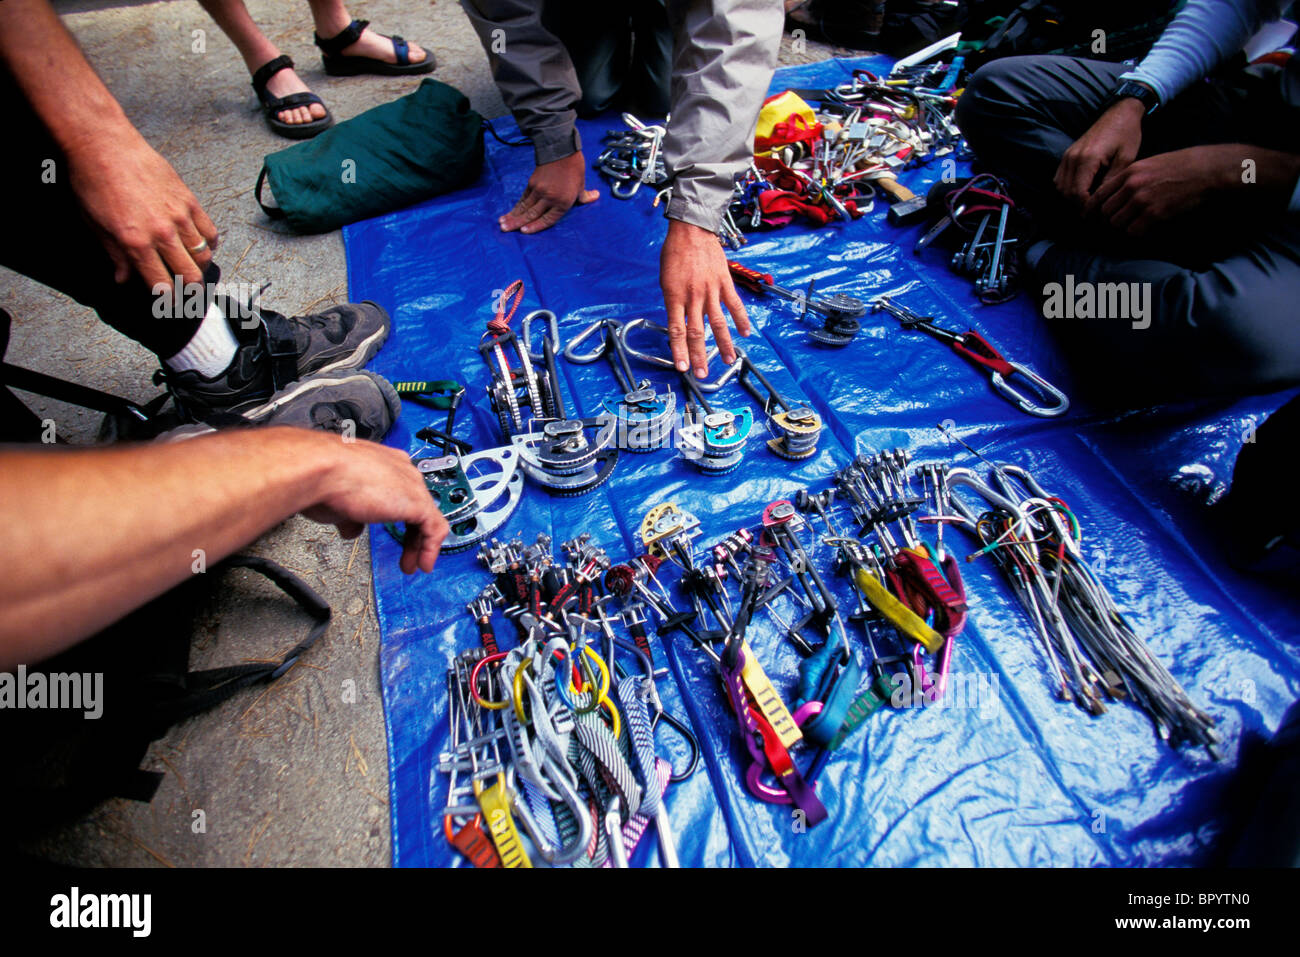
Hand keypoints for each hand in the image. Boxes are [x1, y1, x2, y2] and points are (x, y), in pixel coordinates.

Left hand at [64, 129, 218, 288]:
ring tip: (193, 269)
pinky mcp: (188, 200)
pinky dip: (209, 243)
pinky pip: (209, 230)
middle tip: (186, 292)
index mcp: (135, 243)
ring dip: (199, 267)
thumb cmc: (94, 180)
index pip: (161, 284)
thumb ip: (115, 255)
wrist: (103, 145)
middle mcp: (162, 233)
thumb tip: (123, 277)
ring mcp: (179, 216)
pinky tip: (202, 245)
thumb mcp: (95, 225)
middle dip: (189, 290)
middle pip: (190, 275)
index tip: (169, 304)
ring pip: (203, 255)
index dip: (168, 300)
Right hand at [302, 438, 448, 573]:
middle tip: (404, 553)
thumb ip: (352, 516)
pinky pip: (434, 528)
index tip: (393, 532)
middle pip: (416, 504)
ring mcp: (410, 484)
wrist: (321, 469)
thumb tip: (352, 529)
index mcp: (383, 464)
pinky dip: (429, 548)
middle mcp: (400, 469)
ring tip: (413, 563)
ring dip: (420, 544)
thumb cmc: (322, 478)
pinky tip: (422, 563)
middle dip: (411, 533)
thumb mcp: (338, 502)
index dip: (398, 515)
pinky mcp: (417, 502)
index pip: (400, 492)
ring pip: (427, 517)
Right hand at [499, 151, 598, 233]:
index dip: (535, 227)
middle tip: (505, 230)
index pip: (547, 219)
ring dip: (513, 216)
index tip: (524, 231)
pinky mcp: (532, 183)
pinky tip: (510, 211)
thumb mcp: (581, 183)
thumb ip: (585, 196)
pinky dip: (517, 205)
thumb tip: (595, 197)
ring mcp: (539, 190)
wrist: (561, 149)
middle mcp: (550, 198)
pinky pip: (523, 197)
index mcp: (563, 202)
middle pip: (532, 214)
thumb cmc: (574, 167)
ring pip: (524, 207)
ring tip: (502, 223)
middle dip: (517, 223)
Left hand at [660, 219, 750, 377]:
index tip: (682, 367)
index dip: (680, 351)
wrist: (691, 230)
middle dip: (699, 355)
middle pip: (697, 332)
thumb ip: (674, 302)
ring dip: (724, 344)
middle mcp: (693, 296)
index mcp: (675, 296)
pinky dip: (741, 320)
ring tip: (729, 360)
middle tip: (702, 373)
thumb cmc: (674, 253)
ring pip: (719, 323)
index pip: (677, 330)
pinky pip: (734, 305)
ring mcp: (711, 290)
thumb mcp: (665, 279)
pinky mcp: (724, 283)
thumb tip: (680, 322)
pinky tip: (745, 333)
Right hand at [1054, 98, 1143, 207]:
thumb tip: (1101, 201)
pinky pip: (1059, 178)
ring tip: (1089, 200)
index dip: (1086, 207)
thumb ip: (1111, 181)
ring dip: (1072, 197)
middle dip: (1079, 204)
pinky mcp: (1067, 154)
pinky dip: (1067, 187)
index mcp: (1087, 159)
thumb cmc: (1126, 133)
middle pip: (1067, 192)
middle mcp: (1073, 157)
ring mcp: (1067, 155)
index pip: (1078, 193)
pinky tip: (1082, 189)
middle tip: (1095, 209)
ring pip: (1060, 187)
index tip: (1099, 212)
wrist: (1119, 112)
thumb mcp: (1126, 159)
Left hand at [1086, 145, 1232, 234]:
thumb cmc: (1181, 166)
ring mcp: (1142, 200)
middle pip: (1105, 212)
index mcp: (1129, 172)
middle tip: (1120, 222)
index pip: (1099, 194)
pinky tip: (1147, 228)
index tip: (1096, 216)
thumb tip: (1115, 194)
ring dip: (1124, 226)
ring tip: (1135, 224)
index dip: (1095, 208)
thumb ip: (1131, 177)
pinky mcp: (1155, 213)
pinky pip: (1134, 231)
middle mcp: (1132, 186)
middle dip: (1110, 219)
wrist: (1206, 170)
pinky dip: (1138, 232)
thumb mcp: (1150, 163)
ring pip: (1116, 223)